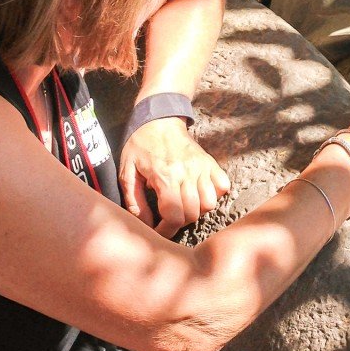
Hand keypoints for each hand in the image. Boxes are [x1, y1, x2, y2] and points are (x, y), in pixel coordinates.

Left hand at [118, 118, 230, 236]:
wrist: (158, 119)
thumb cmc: (140, 145)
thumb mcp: (127, 172)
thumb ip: (135, 200)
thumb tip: (144, 224)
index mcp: (165, 176)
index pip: (173, 215)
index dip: (166, 230)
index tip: (159, 231)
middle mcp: (186, 172)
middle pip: (192, 213)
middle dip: (179, 222)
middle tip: (168, 216)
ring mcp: (201, 167)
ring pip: (209, 204)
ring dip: (197, 210)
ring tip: (184, 205)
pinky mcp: (210, 162)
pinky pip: (222, 187)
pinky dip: (214, 195)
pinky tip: (199, 193)